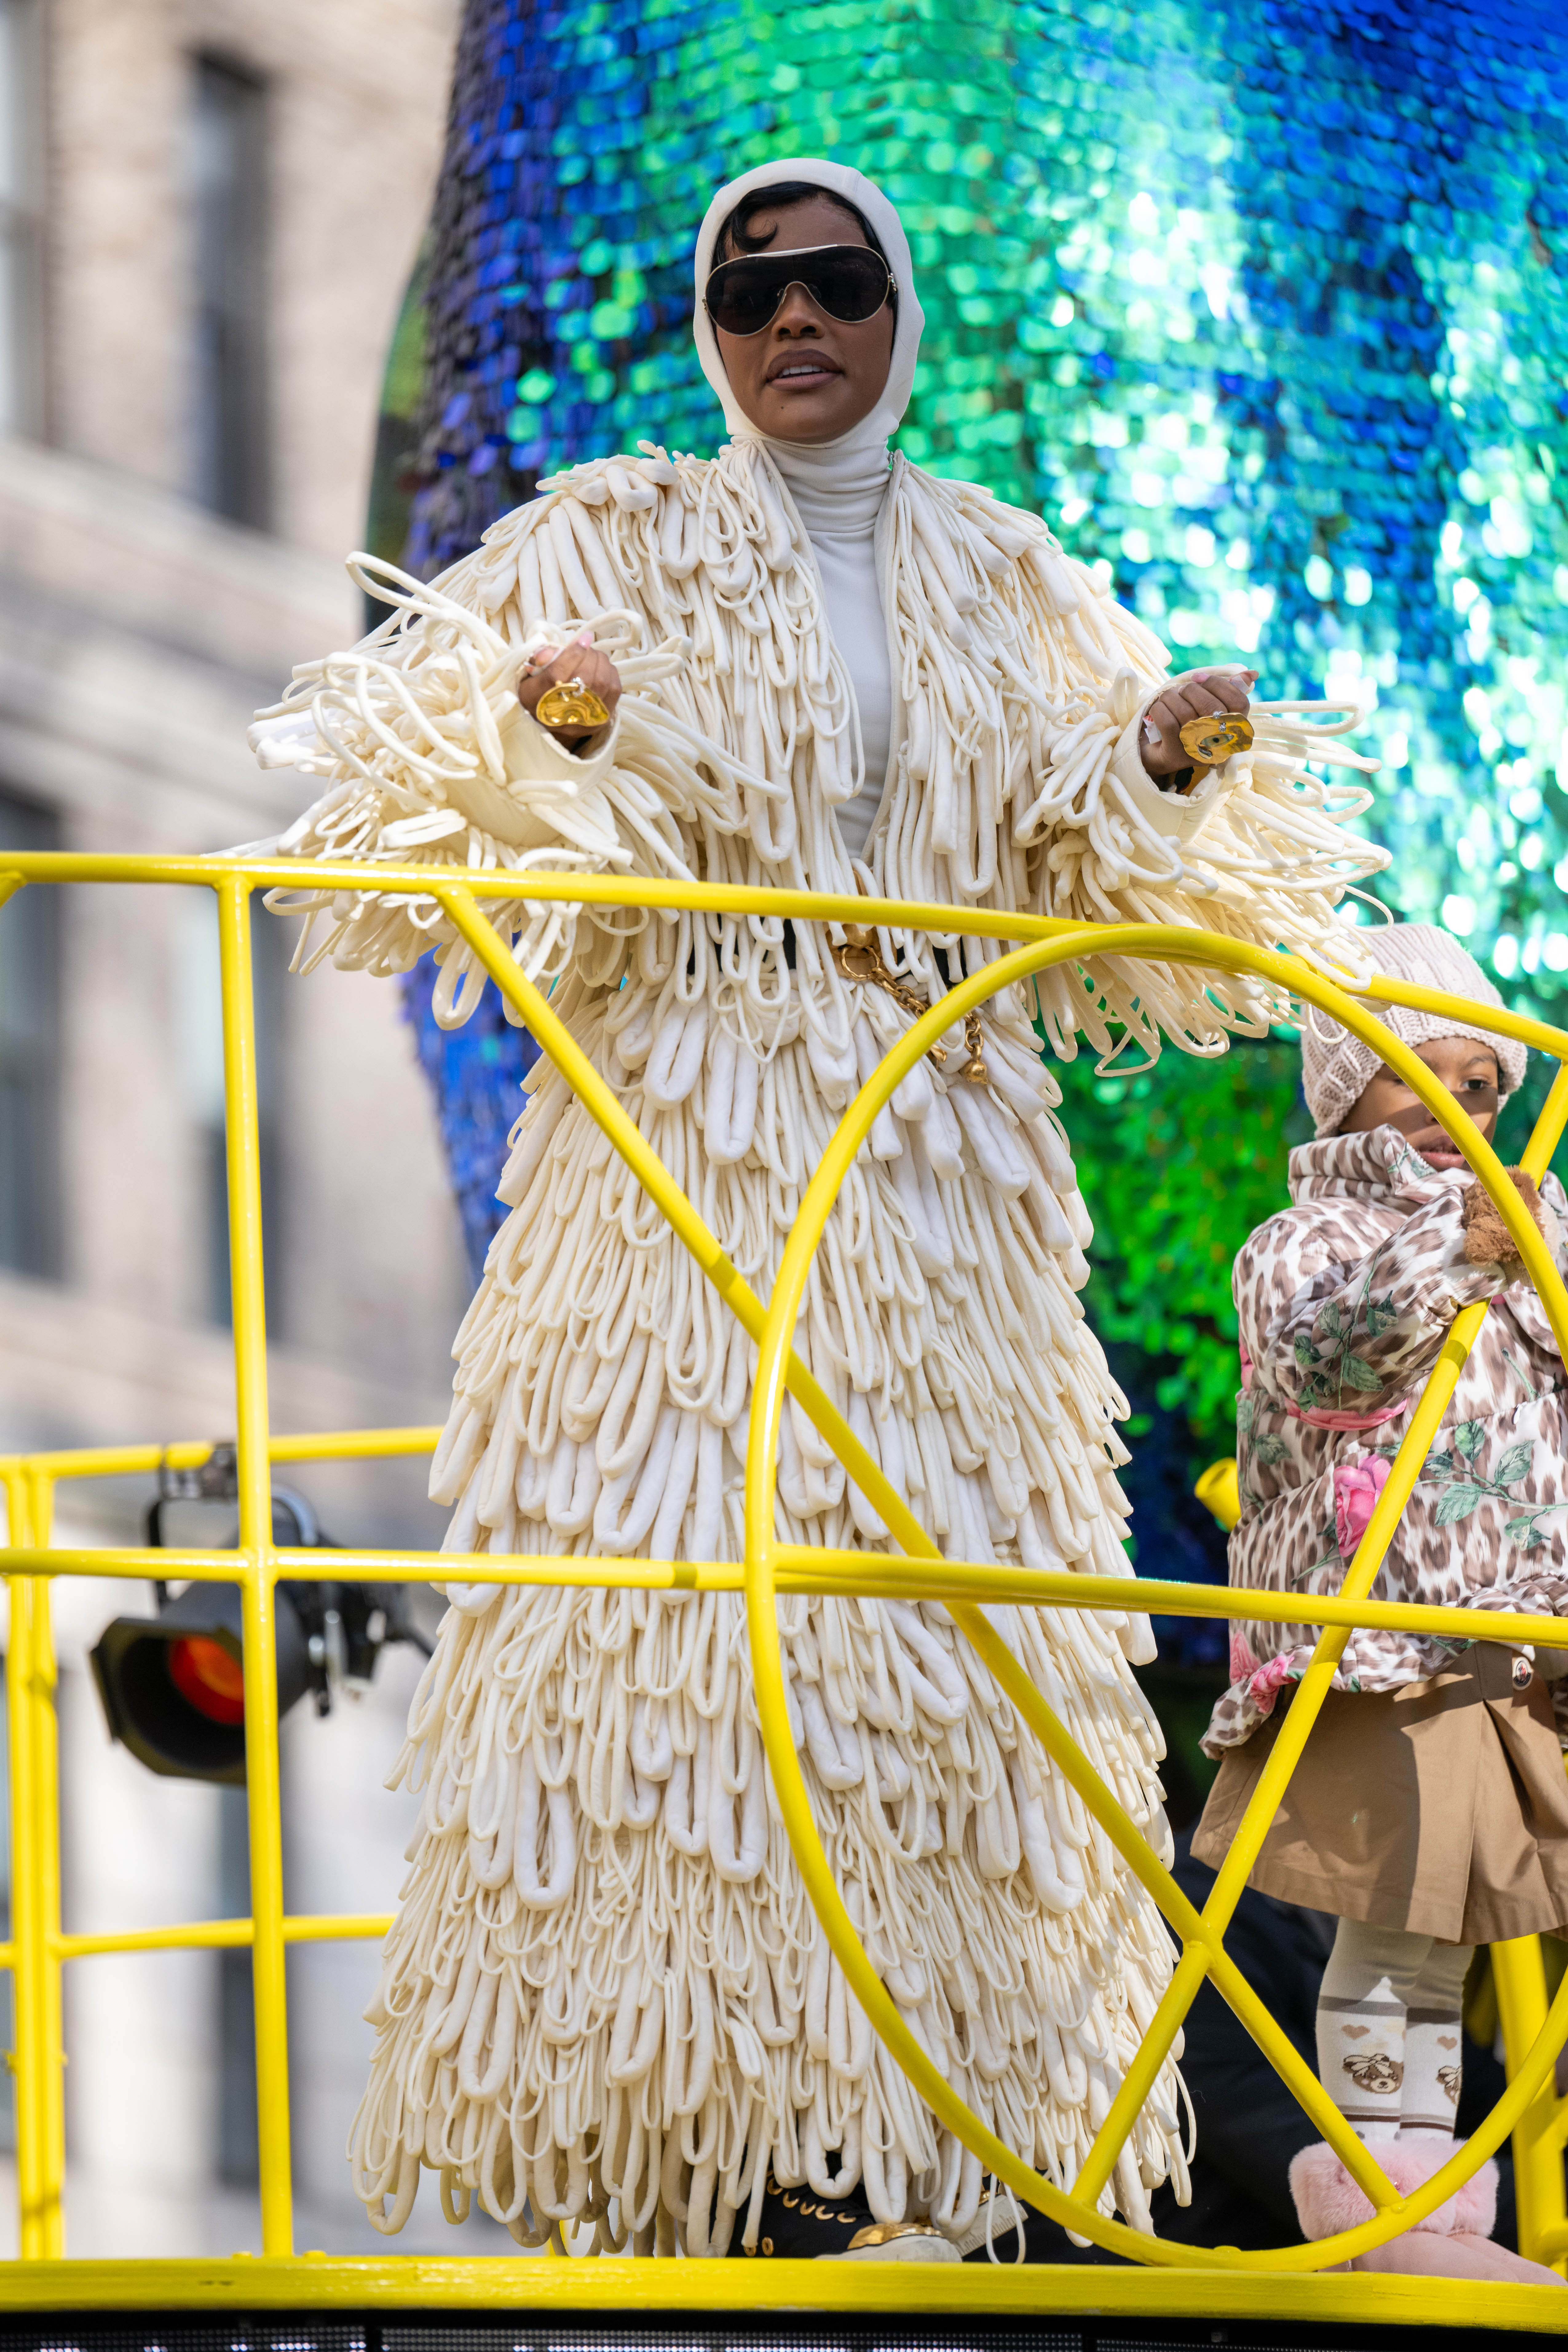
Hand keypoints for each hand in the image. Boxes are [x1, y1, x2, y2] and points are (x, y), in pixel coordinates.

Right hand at [517, 632, 622, 748]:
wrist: (549, 727)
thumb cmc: (538, 696)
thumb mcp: (529, 676)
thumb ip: (542, 659)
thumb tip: (561, 647)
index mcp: (536, 700)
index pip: (557, 675)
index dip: (573, 653)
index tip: (583, 638)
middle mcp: (561, 714)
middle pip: (585, 678)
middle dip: (589, 655)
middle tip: (586, 649)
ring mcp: (584, 720)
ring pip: (603, 682)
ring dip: (601, 662)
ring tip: (593, 658)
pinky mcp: (601, 720)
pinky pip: (614, 689)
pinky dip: (610, 673)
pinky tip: (602, 669)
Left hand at [1140, 665, 1257, 780]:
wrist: (1160, 753)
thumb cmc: (1190, 724)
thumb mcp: (1210, 707)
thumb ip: (1229, 690)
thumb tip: (1252, 673)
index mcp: (1235, 731)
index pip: (1239, 702)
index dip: (1218, 684)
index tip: (1199, 678)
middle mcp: (1220, 744)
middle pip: (1211, 706)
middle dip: (1191, 690)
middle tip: (1182, 690)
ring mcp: (1198, 751)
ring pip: (1185, 712)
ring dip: (1172, 697)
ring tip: (1169, 697)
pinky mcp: (1175, 755)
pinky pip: (1167, 722)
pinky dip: (1160, 709)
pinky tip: (1159, 708)